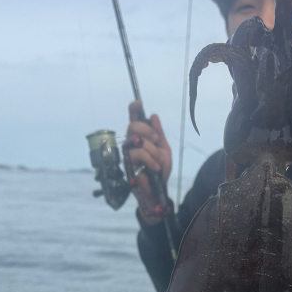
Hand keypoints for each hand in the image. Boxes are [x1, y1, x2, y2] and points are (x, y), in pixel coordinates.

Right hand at [126, 100, 172, 215]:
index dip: (134, 109)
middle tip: (157, 140)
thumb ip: (159, 133)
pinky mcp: (127, 164)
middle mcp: (131, 142)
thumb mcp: (164, 149)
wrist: (159, 189)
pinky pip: (139, 154)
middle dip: (148, 131)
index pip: (134, 119)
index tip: (139, 102)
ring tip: (158, 162)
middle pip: (132, 125)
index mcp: (141, 137)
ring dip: (152, 150)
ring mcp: (127, 153)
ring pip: (138, 141)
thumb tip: (153, 116)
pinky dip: (150, 159)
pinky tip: (155, 167)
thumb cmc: (160, 169)